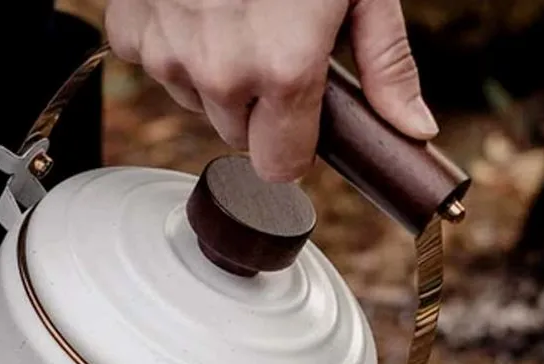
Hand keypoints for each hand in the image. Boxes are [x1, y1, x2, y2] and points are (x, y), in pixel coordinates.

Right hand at [104, 0, 436, 182]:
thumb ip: (386, 64)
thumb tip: (413, 128)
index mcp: (283, 70)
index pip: (282, 166)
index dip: (296, 143)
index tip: (302, 115)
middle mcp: (221, 72)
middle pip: (239, 135)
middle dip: (257, 104)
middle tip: (271, 39)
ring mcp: (169, 52)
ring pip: (196, 100)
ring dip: (214, 71)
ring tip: (234, 10)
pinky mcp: (130, 29)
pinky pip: (154, 62)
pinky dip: (174, 40)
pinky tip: (194, 1)